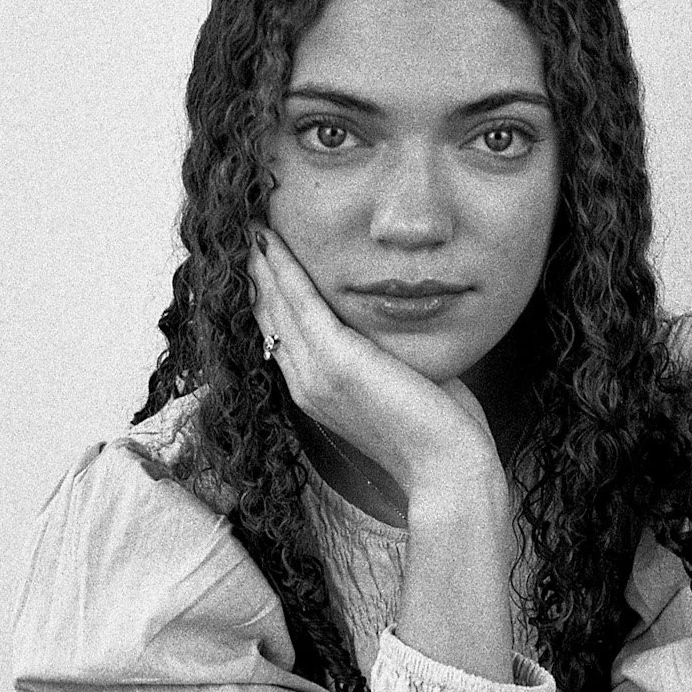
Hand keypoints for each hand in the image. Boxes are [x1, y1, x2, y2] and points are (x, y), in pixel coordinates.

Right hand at [246, 225, 500, 505]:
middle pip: (267, 314)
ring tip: (251, 222)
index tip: (260, 255)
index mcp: (316, 391)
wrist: (444, 469)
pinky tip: (269, 238)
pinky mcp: (336, 361)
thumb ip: (383, 353)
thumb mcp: (399, 383)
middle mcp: (305, 383)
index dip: (266, 292)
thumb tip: (393, 323)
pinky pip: (298, 301)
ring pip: (274, 304)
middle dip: (255, 270)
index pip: (279, 332)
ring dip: (260, 260)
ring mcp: (315, 373)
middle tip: (246, 227)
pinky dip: (281, 267)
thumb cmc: (435, 432)